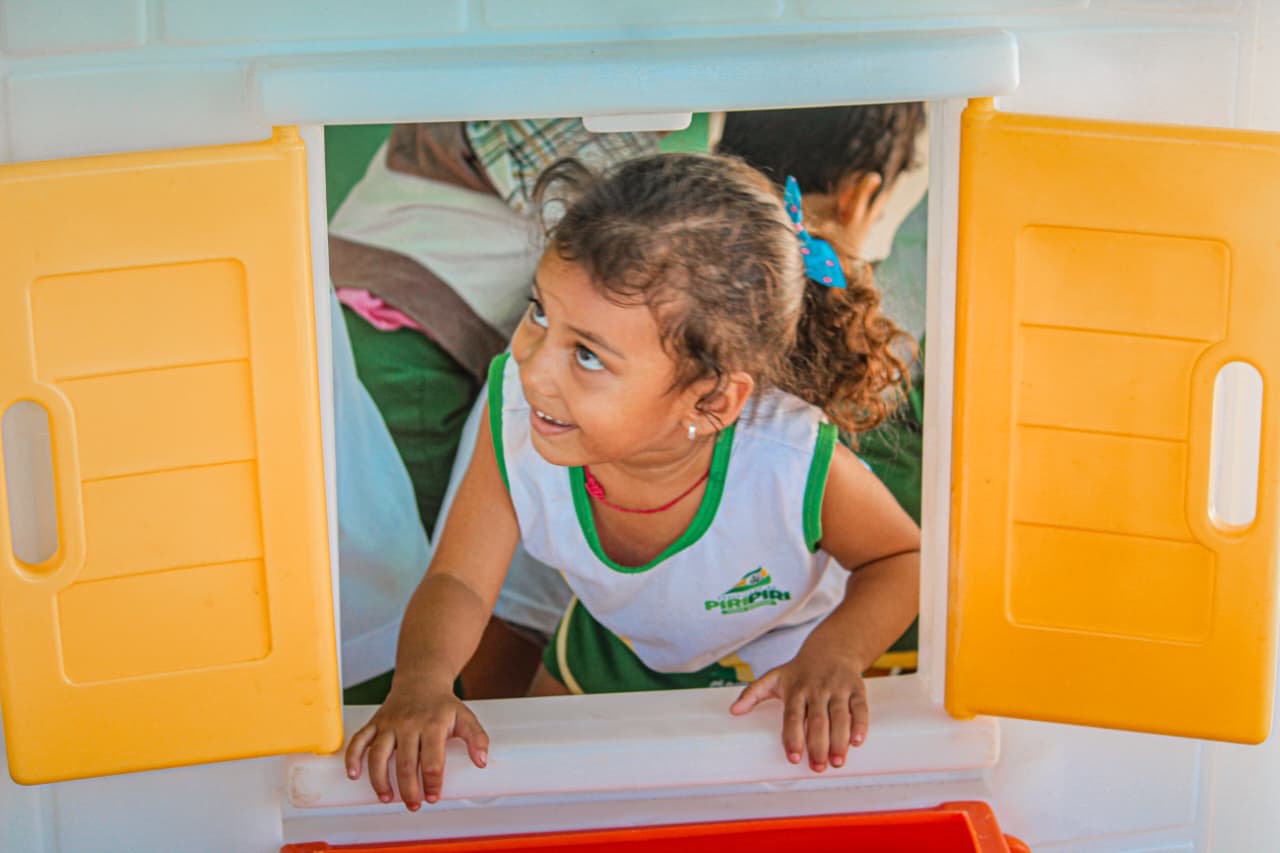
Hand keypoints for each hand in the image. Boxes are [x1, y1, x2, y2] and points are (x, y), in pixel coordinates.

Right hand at [344, 682, 488, 809]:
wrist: (421, 680)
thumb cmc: (443, 705)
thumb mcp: (466, 717)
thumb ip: (477, 739)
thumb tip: (482, 762)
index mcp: (433, 724)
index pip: (432, 760)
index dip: (433, 783)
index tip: (433, 797)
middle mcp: (409, 724)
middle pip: (405, 763)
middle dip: (408, 789)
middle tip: (413, 805)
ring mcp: (389, 723)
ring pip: (379, 755)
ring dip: (380, 780)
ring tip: (387, 799)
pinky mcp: (375, 723)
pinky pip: (359, 740)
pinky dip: (353, 757)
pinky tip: (354, 775)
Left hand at [728, 651, 867, 771]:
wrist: (832, 648)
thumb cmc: (800, 670)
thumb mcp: (774, 677)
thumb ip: (753, 693)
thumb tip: (733, 711)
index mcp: (796, 689)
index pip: (792, 716)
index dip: (792, 736)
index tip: (793, 757)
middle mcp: (817, 689)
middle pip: (817, 720)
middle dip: (818, 745)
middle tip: (817, 768)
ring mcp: (838, 688)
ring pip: (840, 716)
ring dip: (839, 740)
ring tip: (837, 762)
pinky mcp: (856, 688)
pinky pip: (860, 708)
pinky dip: (860, 724)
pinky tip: (858, 742)